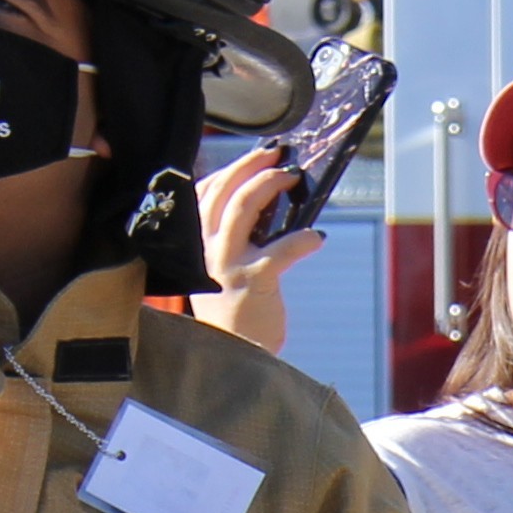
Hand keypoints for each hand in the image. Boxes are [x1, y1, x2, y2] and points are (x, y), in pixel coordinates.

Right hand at [199, 147, 330, 298]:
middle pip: (224, 191)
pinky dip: (303, 239)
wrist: (234, 358)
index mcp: (194, 242)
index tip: (257, 156)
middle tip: (278, 154)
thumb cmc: (234, 311)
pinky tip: (318, 236)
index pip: (205, 192)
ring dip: (271, 185)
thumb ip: (235, 238)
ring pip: (244, 208)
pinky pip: (281, 249)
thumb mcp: (223, 269)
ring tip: (294, 176)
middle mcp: (204, 248)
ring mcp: (226, 264)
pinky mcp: (252, 282)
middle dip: (252, 165)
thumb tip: (270, 201)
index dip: (231, 169)